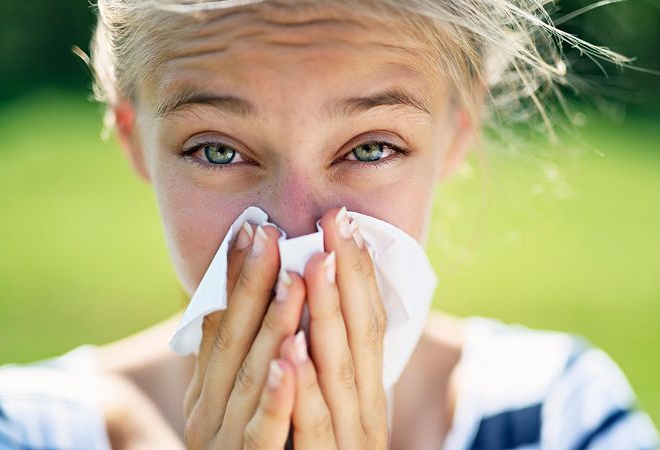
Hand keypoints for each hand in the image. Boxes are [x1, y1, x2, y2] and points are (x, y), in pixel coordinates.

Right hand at [182, 222, 306, 448]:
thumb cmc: (244, 448)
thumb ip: (232, 358)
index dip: (234, 277)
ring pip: (252, 379)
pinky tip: (292, 360)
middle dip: (252, 286)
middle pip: (233, 342)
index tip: (252, 228)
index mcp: (208, 390)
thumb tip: (230, 299)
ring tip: (293, 279)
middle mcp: (210, 412)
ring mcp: (229, 441)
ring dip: (272, 327)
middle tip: (271, 234)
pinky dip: (278, 396)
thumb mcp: (229, 401)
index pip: (220, 323)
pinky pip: (266, 432)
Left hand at [280, 207, 389, 448]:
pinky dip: (304, 392)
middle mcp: (365, 412)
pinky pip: (312, 430)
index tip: (346, 224)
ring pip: (339, 374)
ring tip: (312, 265)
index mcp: (364, 391)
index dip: (360, 273)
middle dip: (347, 277)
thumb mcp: (334, 406)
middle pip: (359, 337)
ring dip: (326, 318)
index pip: (368, 323)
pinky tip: (292, 354)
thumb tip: (317, 311)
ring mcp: (348, 442)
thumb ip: (334, 364)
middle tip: (336, 222)